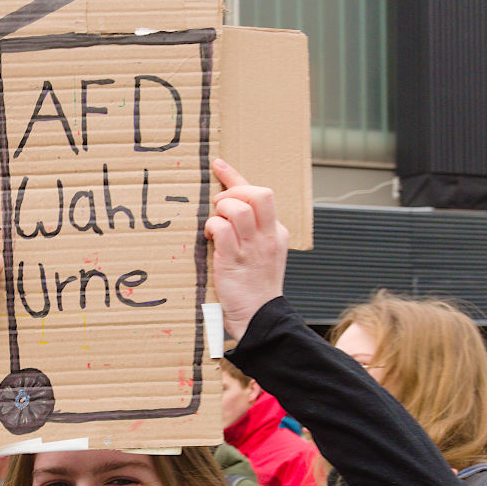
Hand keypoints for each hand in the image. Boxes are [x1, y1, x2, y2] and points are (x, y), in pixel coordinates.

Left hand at [205, 159, 288, 341]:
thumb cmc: (255, 292)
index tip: (218, 165)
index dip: (236, 177)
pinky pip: (222, 230)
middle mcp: (268, 237)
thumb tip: (224, 215)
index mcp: (276, 233)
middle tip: (219, 204)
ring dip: (221, 210)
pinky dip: (212, 228)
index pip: (261, 195)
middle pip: (259, 193)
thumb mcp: (260, 258)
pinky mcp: (235, 261)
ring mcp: (253, 248)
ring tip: (215, 224)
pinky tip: (210, 239)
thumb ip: (250, 236)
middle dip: (234, 190)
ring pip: (239, 208)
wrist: (260, 320)